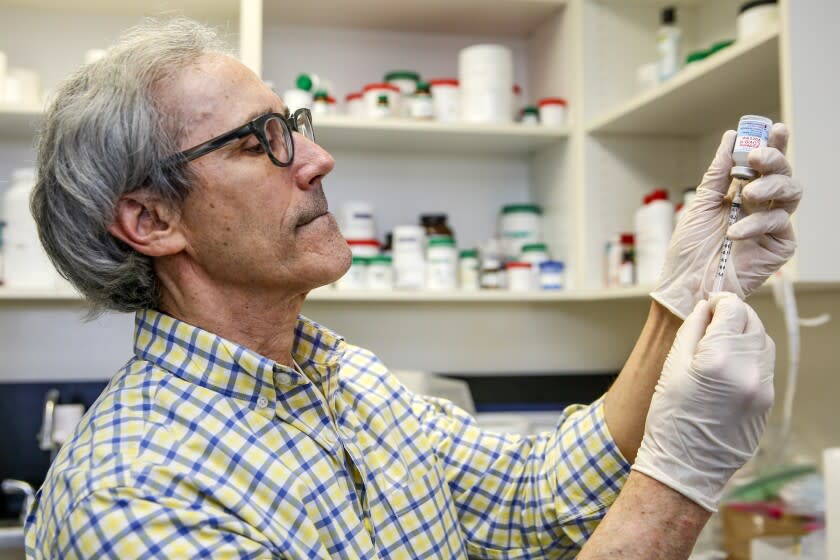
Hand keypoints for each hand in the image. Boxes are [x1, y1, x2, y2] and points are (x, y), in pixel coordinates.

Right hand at [632, 293, 774, 511]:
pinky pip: (764, 367)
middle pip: (753, 323)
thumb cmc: (670, 420)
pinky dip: (750, 356)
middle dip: (735, 315)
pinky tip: (729, 365)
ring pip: (764, 343)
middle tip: (713, 318)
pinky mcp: (767, 403)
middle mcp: (749, 371)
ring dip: (745, 334)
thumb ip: (691, 331)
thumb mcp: (671, 367)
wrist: (685, 467)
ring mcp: (763, 389)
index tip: (709, 303)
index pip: (733, 310)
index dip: (720, 301)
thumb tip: (705, 309)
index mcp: (721, 359)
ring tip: (721, 342)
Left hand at [651, 123, 801, 318]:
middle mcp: (761, 206)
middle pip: (783, 173)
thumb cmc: (689, 249)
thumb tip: (731, 138)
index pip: (764, 164)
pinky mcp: (779, 246)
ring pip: (791, 193)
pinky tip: (735, 231)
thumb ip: (717, 173)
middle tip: (757, 157)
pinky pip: (779, 223)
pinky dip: (757, 223)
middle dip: (774, 159)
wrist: (686, 283)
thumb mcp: (700, 203)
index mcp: (742, 193)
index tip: (773, 128)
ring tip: (748, 194)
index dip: (773, 144)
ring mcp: (772, 226)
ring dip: (771, 186)